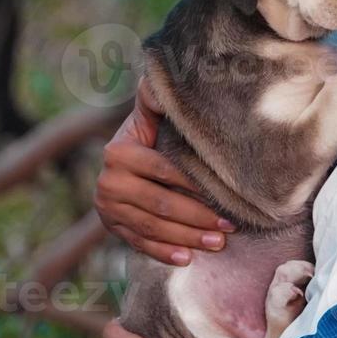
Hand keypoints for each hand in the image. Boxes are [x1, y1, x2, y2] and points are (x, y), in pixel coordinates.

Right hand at [94, 77, 237, 264]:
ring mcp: (107, 208)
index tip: (228, 195)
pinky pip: (139, 244)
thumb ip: (158, 98)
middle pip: (160, 204)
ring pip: (152, 227)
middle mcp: (107, 181)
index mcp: (118, 152)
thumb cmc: (155, 134)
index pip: (163, 172)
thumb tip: (166, 79)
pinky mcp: (112, 228)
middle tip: (229, 226)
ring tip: (218, 242)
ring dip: (188, 237)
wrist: (127, 157)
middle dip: (198, 217)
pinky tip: (186, 258)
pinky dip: (163, 252)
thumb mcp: (154, 114)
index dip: (195, 186)